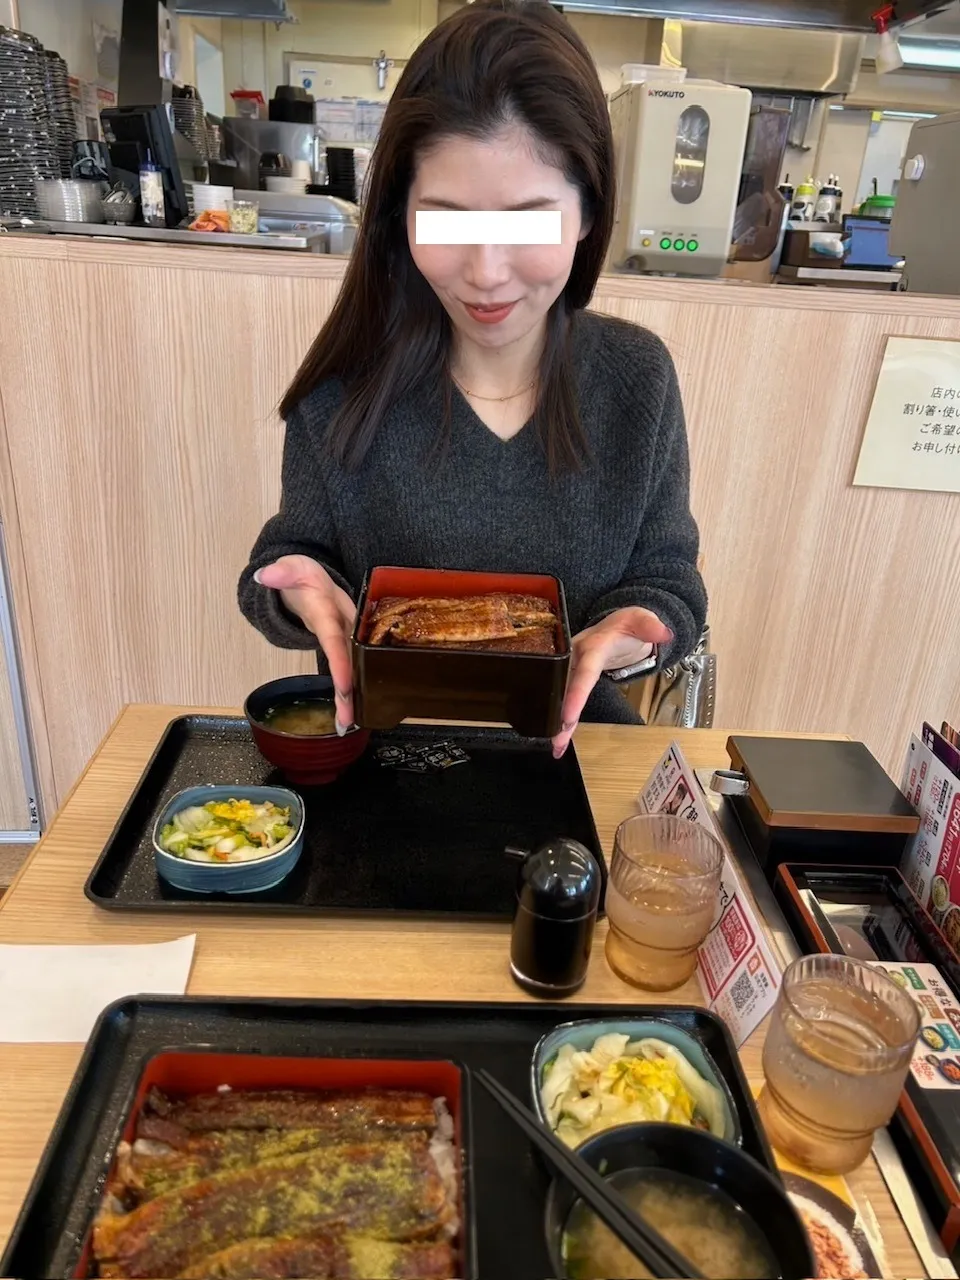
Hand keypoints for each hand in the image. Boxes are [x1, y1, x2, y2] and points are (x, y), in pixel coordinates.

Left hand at [254, 556, 356, 732]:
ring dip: (352, 698)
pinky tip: (347, 713)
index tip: (344, 687)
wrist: (313, 580)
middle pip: (352, 660)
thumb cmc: (305, 576)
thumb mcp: (291, 567)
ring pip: (354, 669)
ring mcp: (347, 638)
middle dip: (352, 691)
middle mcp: (345, 626)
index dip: (342, 663)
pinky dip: (349, 692)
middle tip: (348, 720)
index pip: (337, 638)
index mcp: (331, 610)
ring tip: (347, 726)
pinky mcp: (345, 647)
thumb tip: (266, 576)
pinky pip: (349, 670)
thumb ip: (281, 573)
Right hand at [552, 607, 672, 758]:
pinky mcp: (574, 681)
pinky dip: (563, 724)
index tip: (568, 716)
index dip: (576, 694)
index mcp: (592, 646)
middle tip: (557, 736)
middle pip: (565, 687)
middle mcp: (576, 658)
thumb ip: (650, 625)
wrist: (620, 629)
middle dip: (558, 713)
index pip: (584, 671)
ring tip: (556, 746)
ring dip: (558, 723)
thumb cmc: (627, 625)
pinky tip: (559, 742)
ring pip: (562, 698)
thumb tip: (663, 632)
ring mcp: (573, 670)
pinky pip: (568, 702)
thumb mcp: (640, 619)